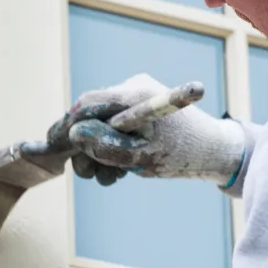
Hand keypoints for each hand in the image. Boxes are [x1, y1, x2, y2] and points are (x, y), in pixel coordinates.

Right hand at [43, 74, 244, 187]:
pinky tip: (123, 169)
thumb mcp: (142, 157)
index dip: (67, 125)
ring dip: (100, 154)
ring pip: (101, 126)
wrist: (214, 152)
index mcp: (135, 93)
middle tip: (89, 174)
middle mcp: (132, 90)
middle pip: (91, 116)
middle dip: (87, 147)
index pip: (88, 103)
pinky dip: (113, 150)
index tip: (53, 146)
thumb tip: (75, 135)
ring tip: (113, 177)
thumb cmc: (184, 154)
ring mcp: (135, 100)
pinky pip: (113, 129)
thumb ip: (107, 147)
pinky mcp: (138, 111)